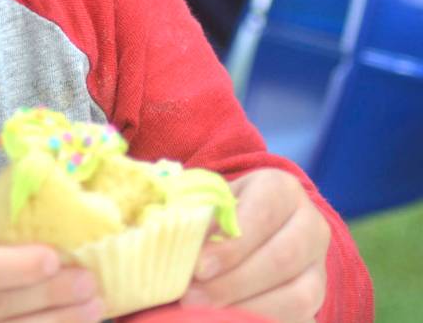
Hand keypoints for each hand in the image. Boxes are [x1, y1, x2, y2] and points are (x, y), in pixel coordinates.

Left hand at [180, 169, 329, 322]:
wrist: (257, 227)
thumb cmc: (224, 210)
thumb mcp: (210, 202)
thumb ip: (198, 218)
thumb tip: (179, 247)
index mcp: (282, 189)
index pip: (263, 214)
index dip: (232, 245)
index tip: (198, 267)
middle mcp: (310, 225)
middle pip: (282, 258)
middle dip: (234, 283)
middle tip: (192, 298)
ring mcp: (320, 266)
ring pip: (299, 296)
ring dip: (250, 308)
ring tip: (207, 314)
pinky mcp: (319, 300)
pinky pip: (302, 319)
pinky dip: (263, 321)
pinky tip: (230, 321)